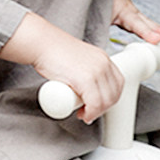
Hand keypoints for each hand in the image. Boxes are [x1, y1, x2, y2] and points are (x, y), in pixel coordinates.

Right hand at [0, 12, 122, 122]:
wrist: (41, 44)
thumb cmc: (53, 52)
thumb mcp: (79, 59)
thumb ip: (86, 69)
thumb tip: (86, 87)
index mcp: (103, 58)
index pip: (118, 83)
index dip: (110, 98)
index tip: (98, 105)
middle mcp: (103, 63)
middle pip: (113, 94)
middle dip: (103, 108)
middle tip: (89, 112)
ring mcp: (96, 71)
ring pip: (105, 100)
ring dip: (97, 113)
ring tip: (84, 114)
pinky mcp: (85, 78)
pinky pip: (95, 103)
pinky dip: (91, 113)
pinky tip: (84, 115)